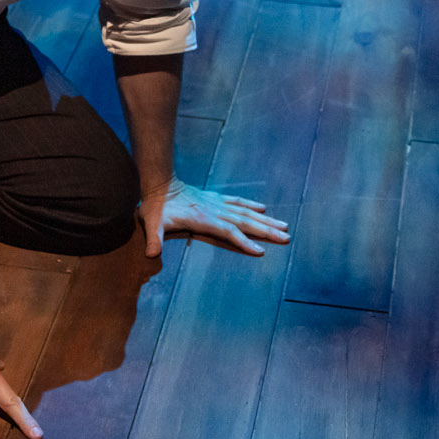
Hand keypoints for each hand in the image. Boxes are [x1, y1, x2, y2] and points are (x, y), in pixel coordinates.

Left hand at [138, 178, 291, 257]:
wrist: (160, 184)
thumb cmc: (156, 207)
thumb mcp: (152, 223)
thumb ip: (154, 238)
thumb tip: (151, 254)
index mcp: (204, 219)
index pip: (229, 232)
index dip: (244, 242)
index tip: (261, 251)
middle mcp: (215, 211)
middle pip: (245, 222)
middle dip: (266, 231)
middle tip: (286, 238)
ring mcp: (217, 204)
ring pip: (246, 212)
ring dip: (265, 220)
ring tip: (284, 226)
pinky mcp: (216, 198)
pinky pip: (238, 202)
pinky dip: (252, 205)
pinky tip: (264, 209)